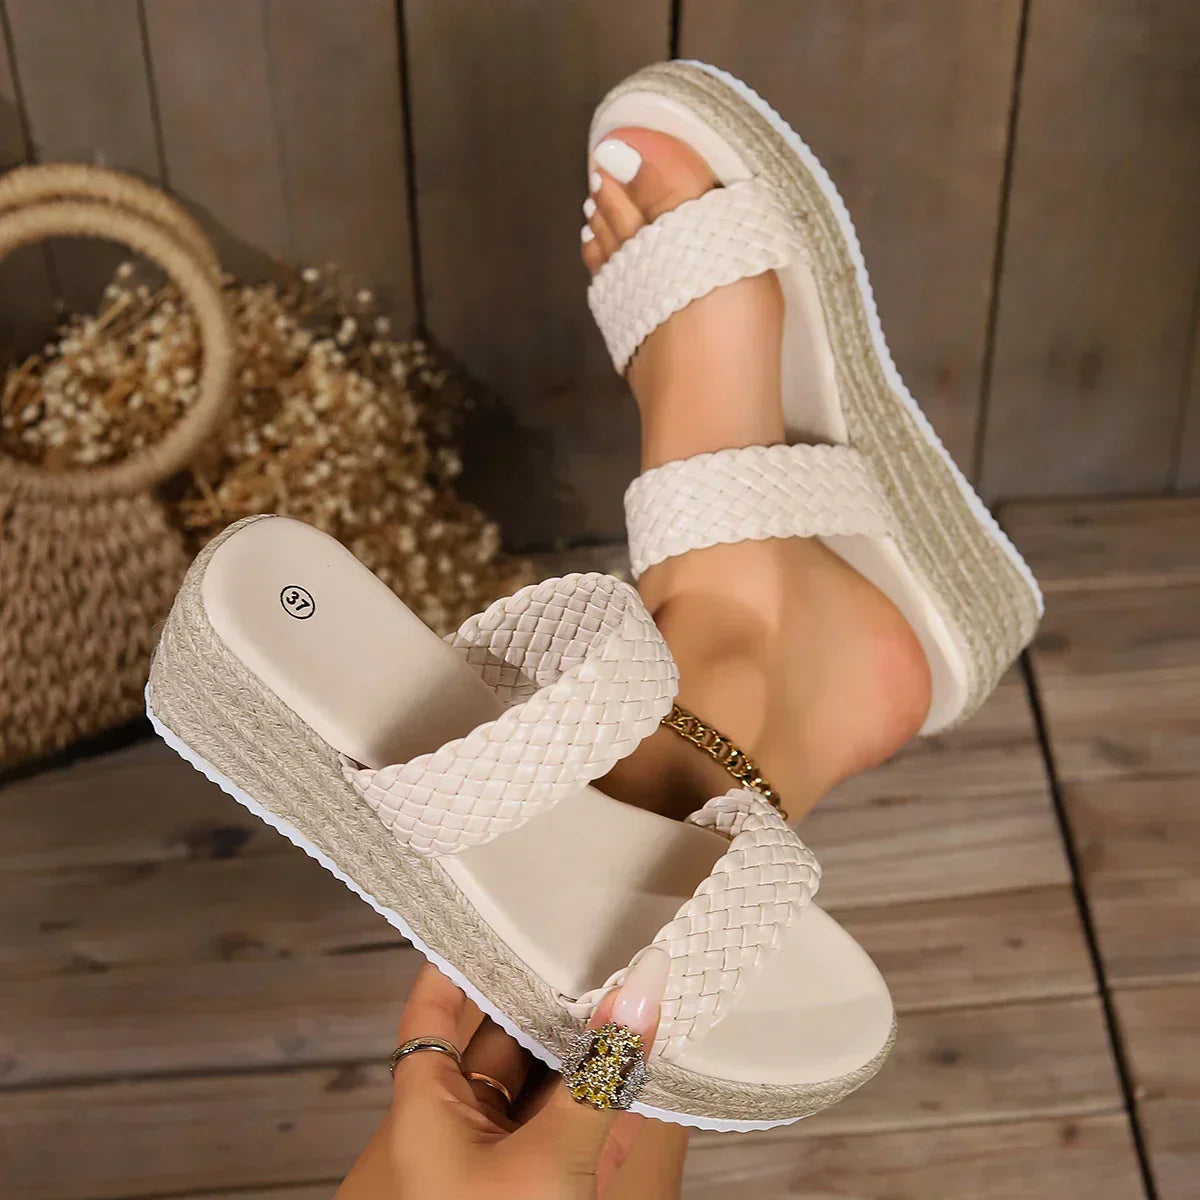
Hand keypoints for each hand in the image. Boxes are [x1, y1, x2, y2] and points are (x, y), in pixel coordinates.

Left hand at [336, 952, 680, 1199]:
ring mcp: (488, 1161)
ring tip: (624, 991)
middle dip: (545, 998)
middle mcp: (449, 1127)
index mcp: (425, 1108)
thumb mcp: (553, 1164)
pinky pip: (556, 1127)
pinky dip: (589, 1100)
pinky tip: (632, 1072)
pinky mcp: (526, 1188)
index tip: (502, 911)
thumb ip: (603, 1076)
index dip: (462, 958)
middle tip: (597, 945)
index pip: (434, 1007)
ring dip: (576, 1048)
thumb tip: (646, 985)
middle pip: (494, 1038)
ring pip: (533, 1083)